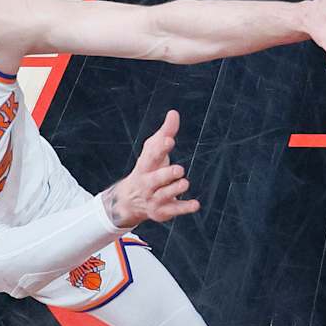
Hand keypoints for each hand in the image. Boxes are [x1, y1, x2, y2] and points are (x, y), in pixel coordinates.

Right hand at [103, 110, 197, 226]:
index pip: (150, 157)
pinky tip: (196, 204)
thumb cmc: (148, 169)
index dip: (159, 149)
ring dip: (174, 190)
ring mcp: (154, 199)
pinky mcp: (162, 212)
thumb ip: (165, 132)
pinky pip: (174, 210)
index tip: (169, 140)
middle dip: (166, 175)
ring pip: (164, 196)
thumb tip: (174, 113)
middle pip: (155, 180)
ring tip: (184, 183)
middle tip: (179, 169)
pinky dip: (184, 208)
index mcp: (145, 167)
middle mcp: (147, 184)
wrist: (129, 200)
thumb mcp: (153, 150)